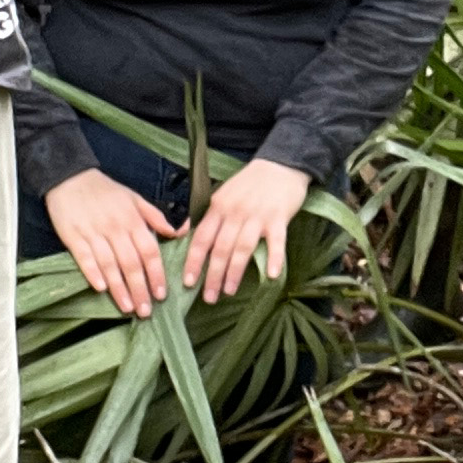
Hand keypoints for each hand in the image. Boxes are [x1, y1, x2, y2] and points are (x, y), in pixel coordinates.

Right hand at [44, 166, 176, 315]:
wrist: (69, 177)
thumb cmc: (104, 190)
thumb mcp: (134, 198)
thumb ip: (156, 217)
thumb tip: (179, 232)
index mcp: (132, 219)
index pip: (149, 250)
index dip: (156, 274)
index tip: (161, 294)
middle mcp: (114, 228)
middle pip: (131, 263)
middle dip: (140, 288)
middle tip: (146, 311)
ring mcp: (93, 233)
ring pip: (109, 265)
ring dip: (119, 288)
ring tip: (128, 307)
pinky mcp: (73, 237)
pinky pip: (84, 258)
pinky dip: (93, 273)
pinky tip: (101, 288)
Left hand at [181, 158, 311, 303]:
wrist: (280, 165)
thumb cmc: (249, 184)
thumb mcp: (221, 194)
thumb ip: (206, 216)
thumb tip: (183, 234)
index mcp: (218, 207)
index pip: (202, 238)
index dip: (194, 261)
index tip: (188, 282)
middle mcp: (235, 213)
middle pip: (221, 248)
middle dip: (213, 275)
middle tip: (208, 297)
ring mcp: (257, 216)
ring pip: (242, 248)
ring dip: (235, 272)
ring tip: (229, 291)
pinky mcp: (279, 218)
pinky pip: (276, 242)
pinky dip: (274, 259)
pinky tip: (271, 276)